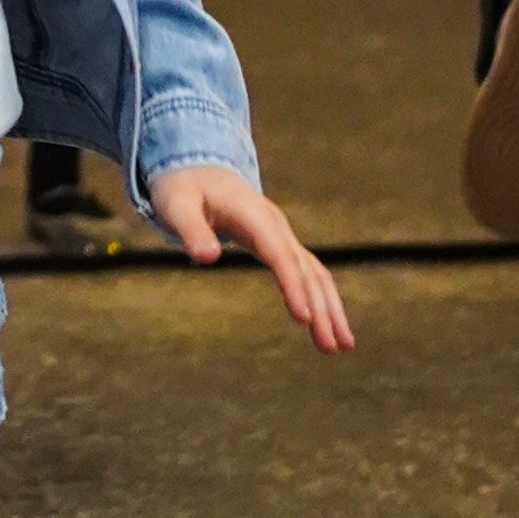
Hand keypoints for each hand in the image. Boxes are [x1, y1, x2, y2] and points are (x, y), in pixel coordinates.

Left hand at [148, 163, 353, 353]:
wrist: (198, 170)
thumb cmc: (183, 190)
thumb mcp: (176, 206)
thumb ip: (190, 230)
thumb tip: (208, 258)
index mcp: (253, 215)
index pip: (280, 254)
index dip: (293, 285)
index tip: (303, 318)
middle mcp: (275, 226)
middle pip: (305, 269)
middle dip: (321, 308)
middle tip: (331, 347)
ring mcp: (281, 236)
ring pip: (315, 273)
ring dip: (330, 308)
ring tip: (342, 347)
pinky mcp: (280, 246)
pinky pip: (307, 274)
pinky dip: (321, 298)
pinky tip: (328, 324)